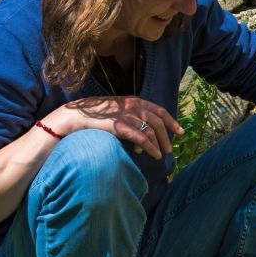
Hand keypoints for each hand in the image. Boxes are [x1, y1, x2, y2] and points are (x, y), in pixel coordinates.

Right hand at [47, 96, 184, 159]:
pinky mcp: (120, 126)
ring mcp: (126, 115)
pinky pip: (141, 138)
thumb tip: (142, 141)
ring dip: (159, 144)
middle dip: (167, 136)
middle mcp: (133, 106)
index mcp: (134, 101)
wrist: (75, 116)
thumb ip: (132, 121)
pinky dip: (150, 148)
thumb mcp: (117, 114)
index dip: (172, 121)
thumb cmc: (96, 117)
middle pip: (158, 122)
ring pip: (151, 131)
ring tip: (161, 155)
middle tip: (170, 149)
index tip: (180, 131)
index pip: (159, 110)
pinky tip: (154, 155)